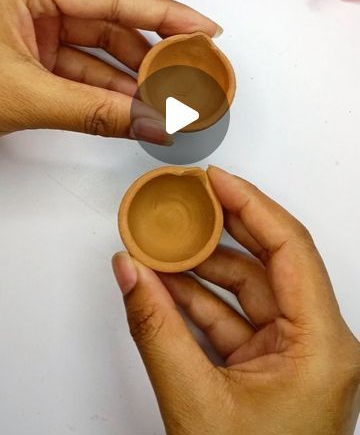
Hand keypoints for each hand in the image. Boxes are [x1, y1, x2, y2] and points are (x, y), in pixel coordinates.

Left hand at [0, 0, 219, 141]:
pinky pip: (78, 56)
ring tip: (170, 88)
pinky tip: (135, 100)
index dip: (166, 13)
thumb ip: (95, 111)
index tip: (207, 30)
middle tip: (195, 53)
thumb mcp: (22, 97)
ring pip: (97, 31)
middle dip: (154, 31)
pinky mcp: (27, 42)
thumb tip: (154, 126)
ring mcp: (28, 14)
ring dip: (132, 63)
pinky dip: (106, 79)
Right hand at [113, 166, 359, 434]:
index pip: (290, 248)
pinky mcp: (273, 370)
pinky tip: (166, 287)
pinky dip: (200, 304)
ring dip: (201, 271)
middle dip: (220, 234)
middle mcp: (319, 346)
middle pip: (268, 265)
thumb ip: (155, 329)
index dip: (251, 204)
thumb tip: (129, 274)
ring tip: (161, 247)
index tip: (217, 180)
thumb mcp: (193, 404)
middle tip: (185, 205)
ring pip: (247, 292)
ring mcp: (296, 357)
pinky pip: (235, 321)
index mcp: (323, 348)